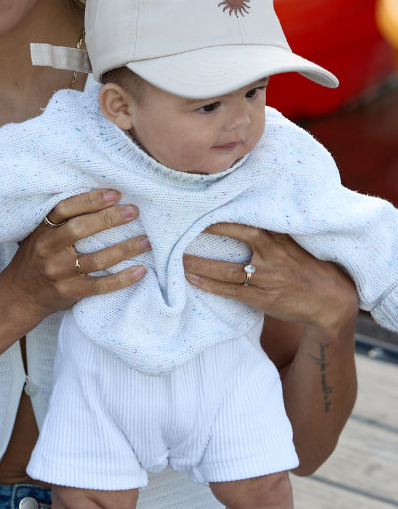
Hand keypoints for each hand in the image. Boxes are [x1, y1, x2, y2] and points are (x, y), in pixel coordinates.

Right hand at [0, 189, 150, 319]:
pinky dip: (122, 279)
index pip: (64, 210)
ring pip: (96, 259)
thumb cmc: (35, 261)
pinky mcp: (69, 292)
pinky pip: (100, 286)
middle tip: (134, 211)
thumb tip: (102, 202)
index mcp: (42, 232)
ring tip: (146, 241)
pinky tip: (140, 271)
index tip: (115, 194)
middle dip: (109, 219)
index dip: (90, 200)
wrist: (19, 296)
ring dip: (124, 249)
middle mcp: (48, 250)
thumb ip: (61, 223)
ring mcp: (59, 273)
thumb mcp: (39, 237)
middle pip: (80, 230)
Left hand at [183, 224, 358, 335]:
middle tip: (183, 229)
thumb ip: (273, 233)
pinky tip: (192, 279)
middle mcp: (274, 256)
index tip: (205, 206)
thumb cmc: (309, 269)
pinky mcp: (263, 298)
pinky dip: (210, 285)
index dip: (228, 215)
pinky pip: (231, 291)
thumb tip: (245, 214)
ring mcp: (268, 278)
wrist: (332, 302)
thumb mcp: (296, 245)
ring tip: (177, 259)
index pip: (252, 222)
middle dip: (211, 233)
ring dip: (201, 264)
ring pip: (228, 270)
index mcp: (281, 240)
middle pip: (239, 239)